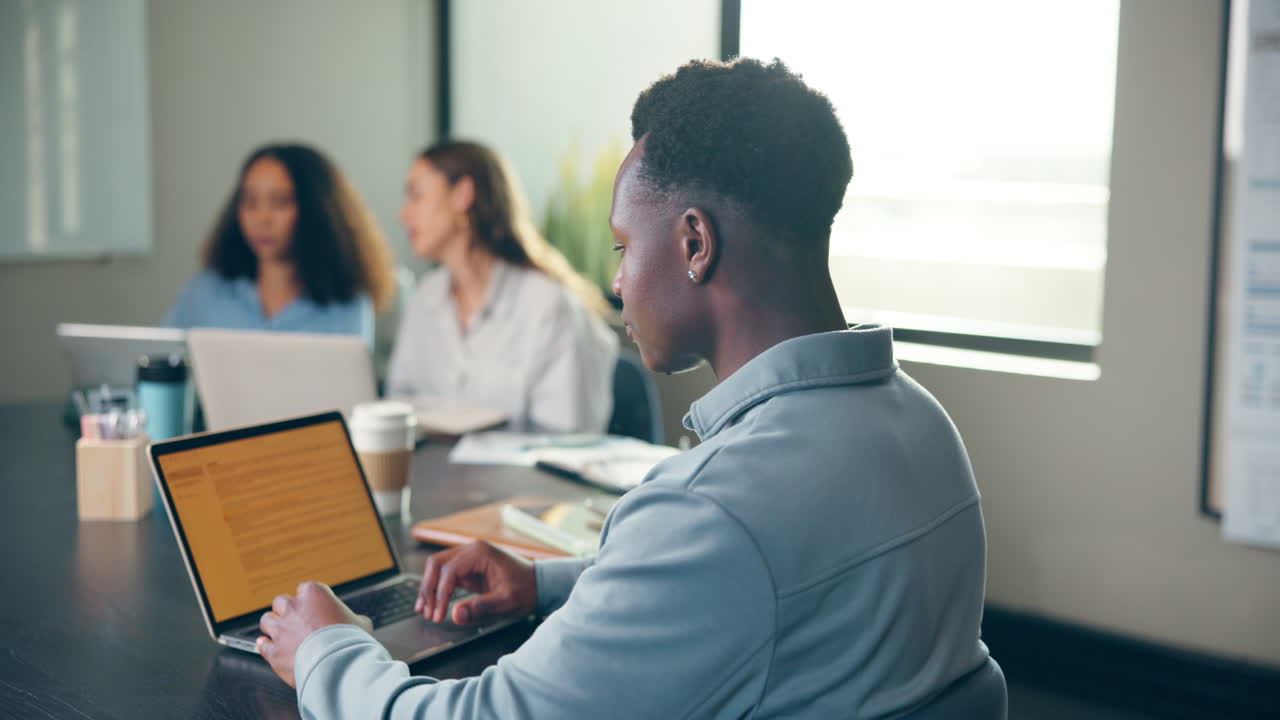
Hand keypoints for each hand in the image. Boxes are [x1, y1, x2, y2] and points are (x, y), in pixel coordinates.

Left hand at [257, 581, 372, 687]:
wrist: (338, 664)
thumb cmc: (350, 641)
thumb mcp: (361, 623)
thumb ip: (352, 618)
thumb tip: (357, 623)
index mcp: (314, 593)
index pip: (305, 589)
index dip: (310, 601)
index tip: (315, 610)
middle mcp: (293, 607)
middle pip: (281, 601)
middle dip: (287, 610)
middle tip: (297, 621)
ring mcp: (280, 629)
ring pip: (266, 620)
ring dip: (273, 626)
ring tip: (282, 634)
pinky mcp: (273, 651)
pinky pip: (262, 645)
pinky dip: (265, 646)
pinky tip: (268, 647)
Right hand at [416, 541, 536, 625]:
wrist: (539, 584)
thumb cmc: (526, 589)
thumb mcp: (506, 601)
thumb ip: (481, 608)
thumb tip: (456, 615)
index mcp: (480, 552)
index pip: (450, 571)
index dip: (440, 594)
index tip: (438, 614)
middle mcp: (471, 550)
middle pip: (437, 564)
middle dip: (429, 589)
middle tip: (426, 612)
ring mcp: (469, 557)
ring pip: (438, 568)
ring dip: (429, 588)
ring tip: (424, 610)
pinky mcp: (468, 567)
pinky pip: (446, 575)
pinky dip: (438, 589)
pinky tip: (433, 604)